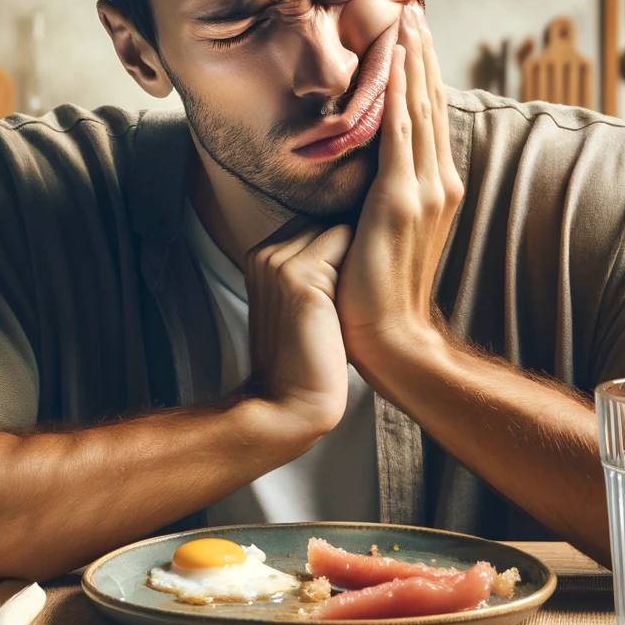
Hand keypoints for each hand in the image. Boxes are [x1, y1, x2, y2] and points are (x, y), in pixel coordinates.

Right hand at [245, 217, 353, 436]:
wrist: (291, 405)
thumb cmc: (310, 361)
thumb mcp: (308, 308)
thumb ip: (319, 272)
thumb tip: (356, 242)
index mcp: (264, 260)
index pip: (316, 224)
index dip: (344, 245)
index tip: (357, 275)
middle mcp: (265, 254)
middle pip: (327, 220)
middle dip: (352, 245)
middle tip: (361, 289)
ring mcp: (277, 262)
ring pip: (339, 226)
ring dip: (359, 255)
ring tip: (358, 299)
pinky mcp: (298, 275)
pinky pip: (345, 238)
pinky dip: (361, 262)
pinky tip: (358, 300)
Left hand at [336, 1, 463, 366]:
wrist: (392, 340)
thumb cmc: (378, 296)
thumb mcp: (384, 234)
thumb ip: (380, 198)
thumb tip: (359, 174)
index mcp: (438, 189)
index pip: (430, 117)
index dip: (423, 72)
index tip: (413, 33)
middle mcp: (441, 182)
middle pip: (431, 100)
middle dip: (421, 50)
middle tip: (412, 2)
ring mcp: (426, 189)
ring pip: (420, 106)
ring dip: (412, 57)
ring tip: (405, 15)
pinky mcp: (402, 198)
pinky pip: (402, 129)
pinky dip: (401, 88)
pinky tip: (396, 58)